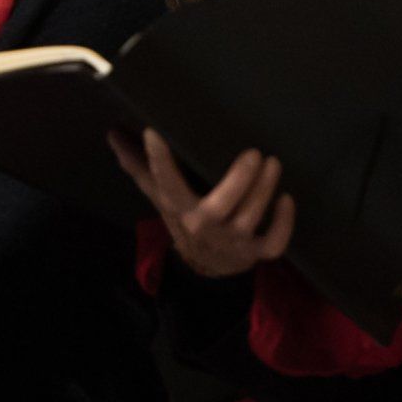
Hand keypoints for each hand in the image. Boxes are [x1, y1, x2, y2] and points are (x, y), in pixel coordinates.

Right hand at [113, 130, 294, 278]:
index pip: (164, 183)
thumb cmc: (184, 219)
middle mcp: (204, 226)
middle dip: (238, 180)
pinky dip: (283, 224)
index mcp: (179, 208)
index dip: (158, 160)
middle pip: (220, 206)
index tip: (153, 133)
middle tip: (252, 152)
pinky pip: (272, 242)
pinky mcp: (255, 252)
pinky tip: (287, 200)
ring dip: (263, 191)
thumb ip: (139, 166)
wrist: (204, 268)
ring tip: (272, 164)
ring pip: (249, 219)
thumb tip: (113, 135)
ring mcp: (232, 241)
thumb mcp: (160, 196)